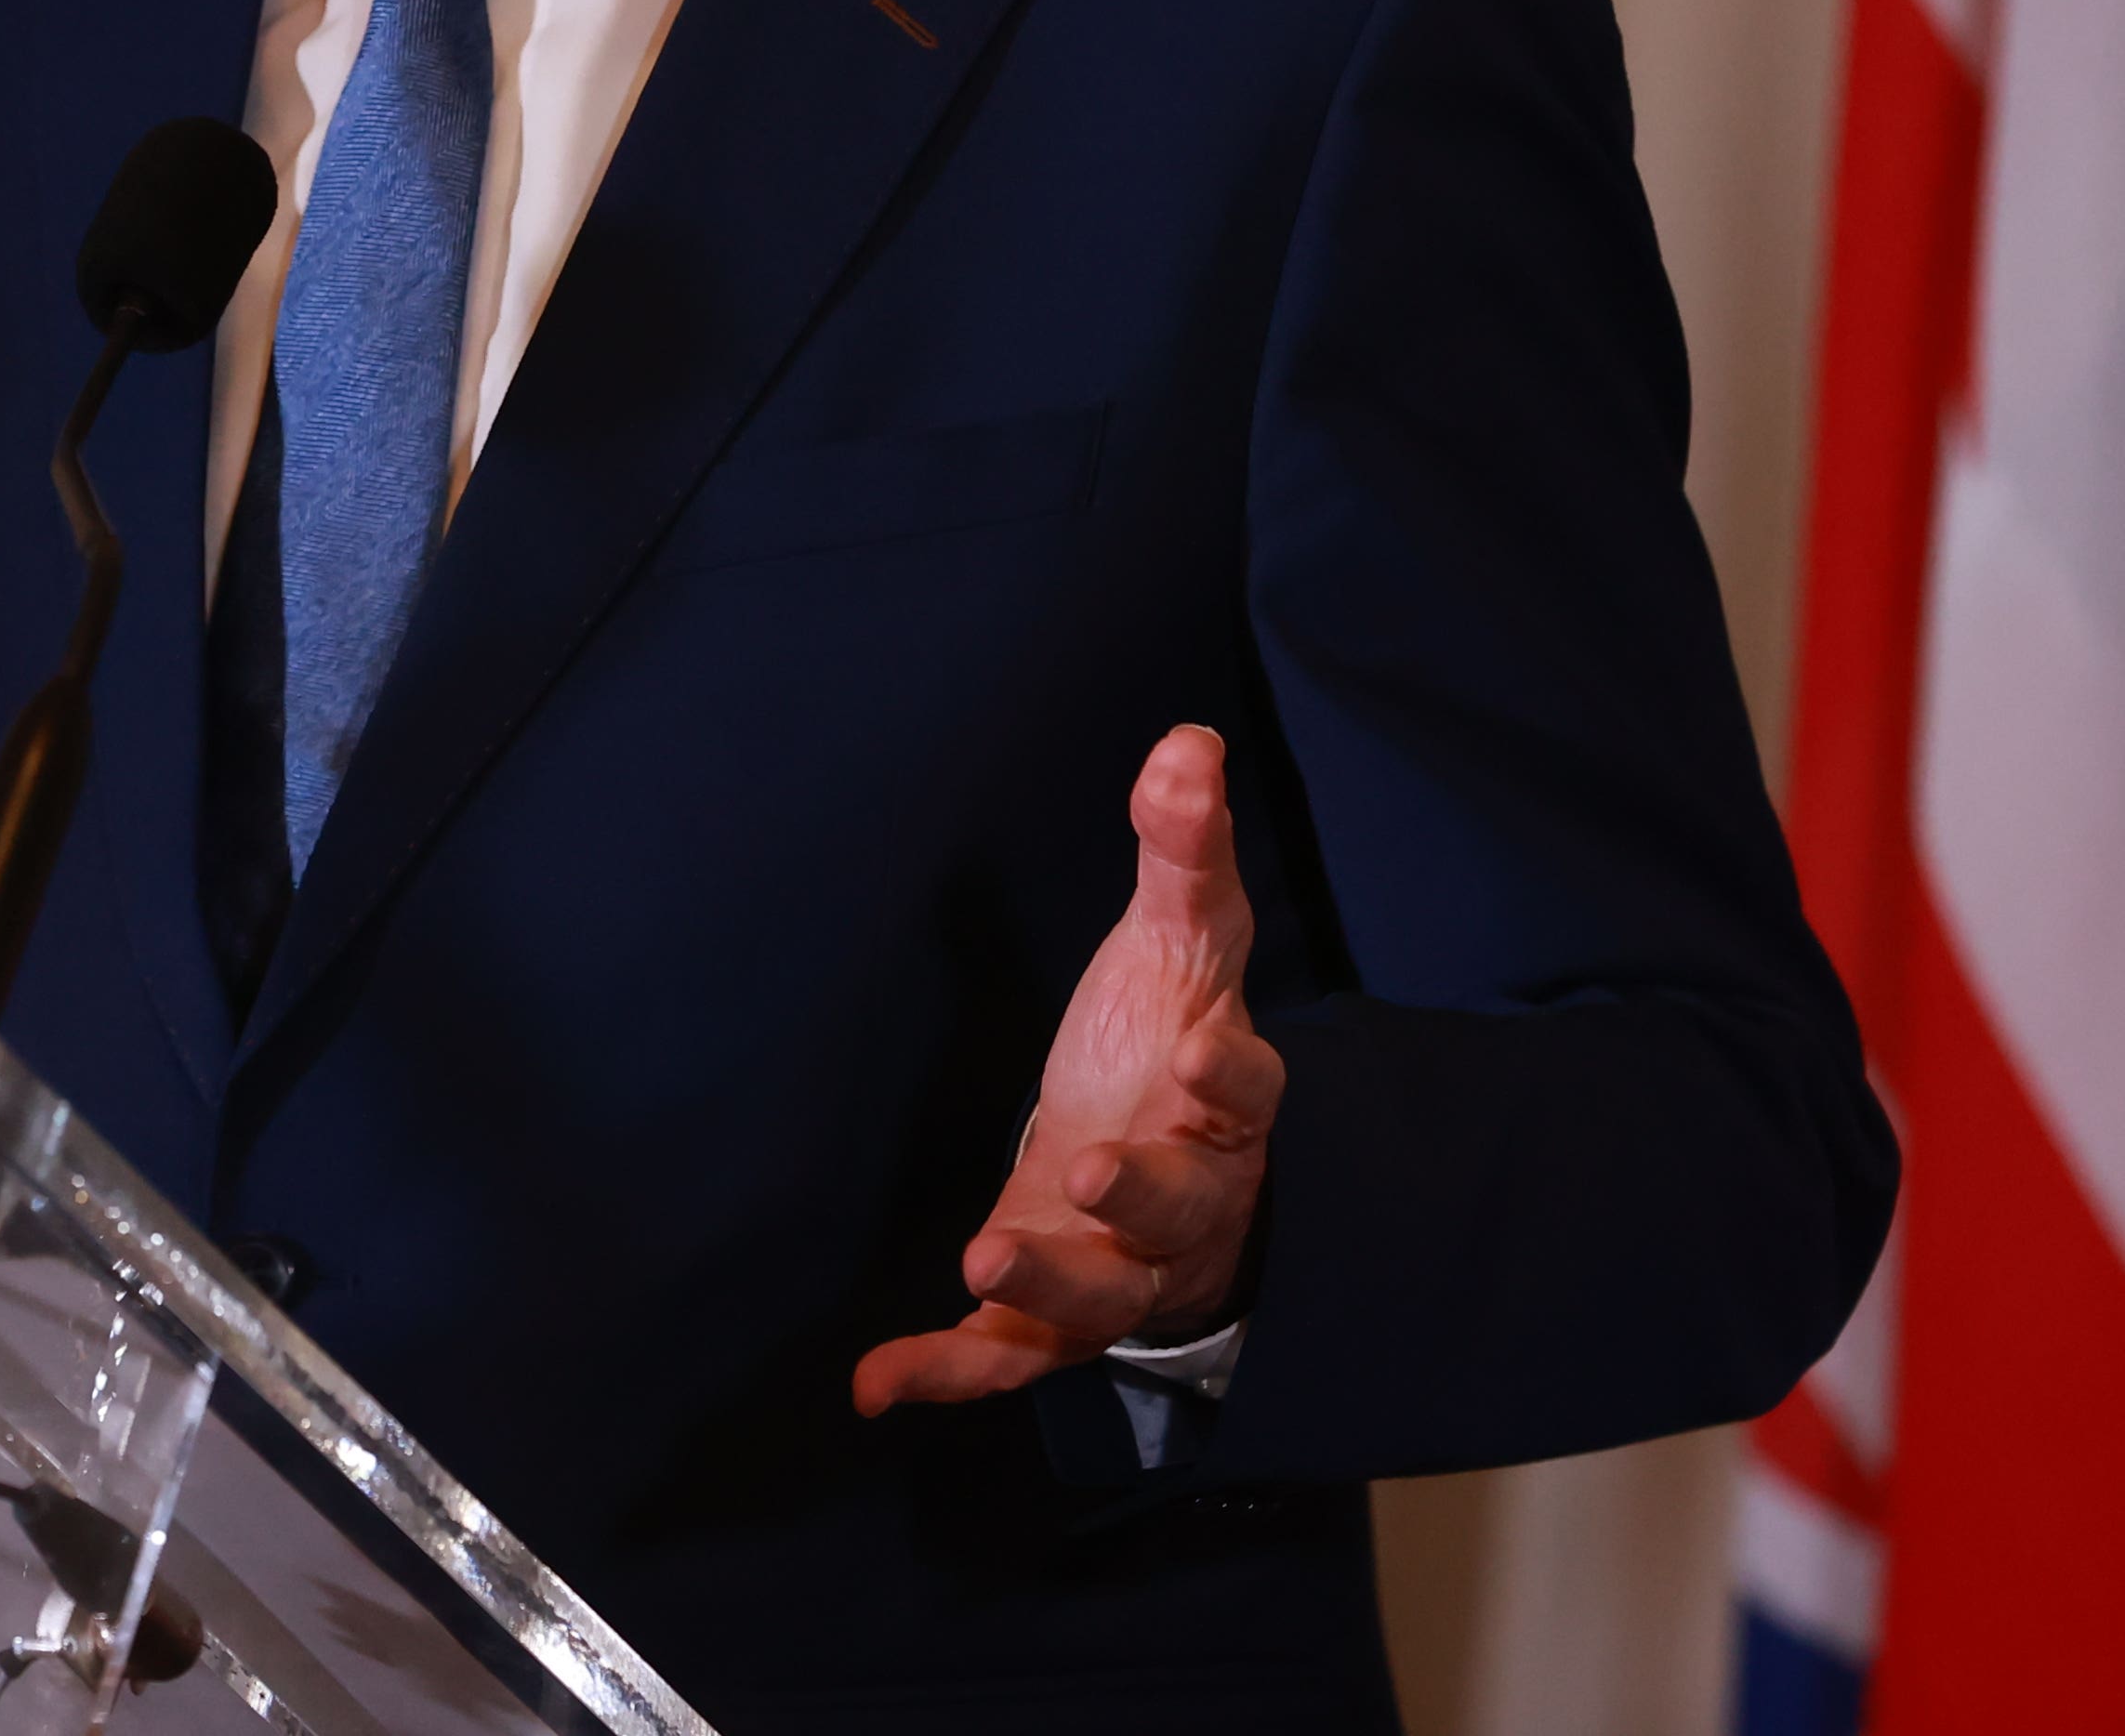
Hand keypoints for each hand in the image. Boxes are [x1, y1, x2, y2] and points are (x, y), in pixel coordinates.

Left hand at [853, 722, 1282, 1414]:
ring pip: (1100, 1296)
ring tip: (984, 1259)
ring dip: (1047, 1284)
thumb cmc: (1168, 1047)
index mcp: (1223, 1104)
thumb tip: (1185, 742)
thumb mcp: (1180, 942)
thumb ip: (1182, 852)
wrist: (1160, 1166)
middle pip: (1180, 1207)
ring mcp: (1117, 1269)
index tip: (1207, 1053)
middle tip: (1094, 1166)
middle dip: (1143, 1192)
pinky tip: (875, 1382)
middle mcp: (1182, 1199)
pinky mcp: (1049, 1319)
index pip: (1249, 1095)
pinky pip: (1004, 1360)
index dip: (1234, 1079)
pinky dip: (945, 1375)